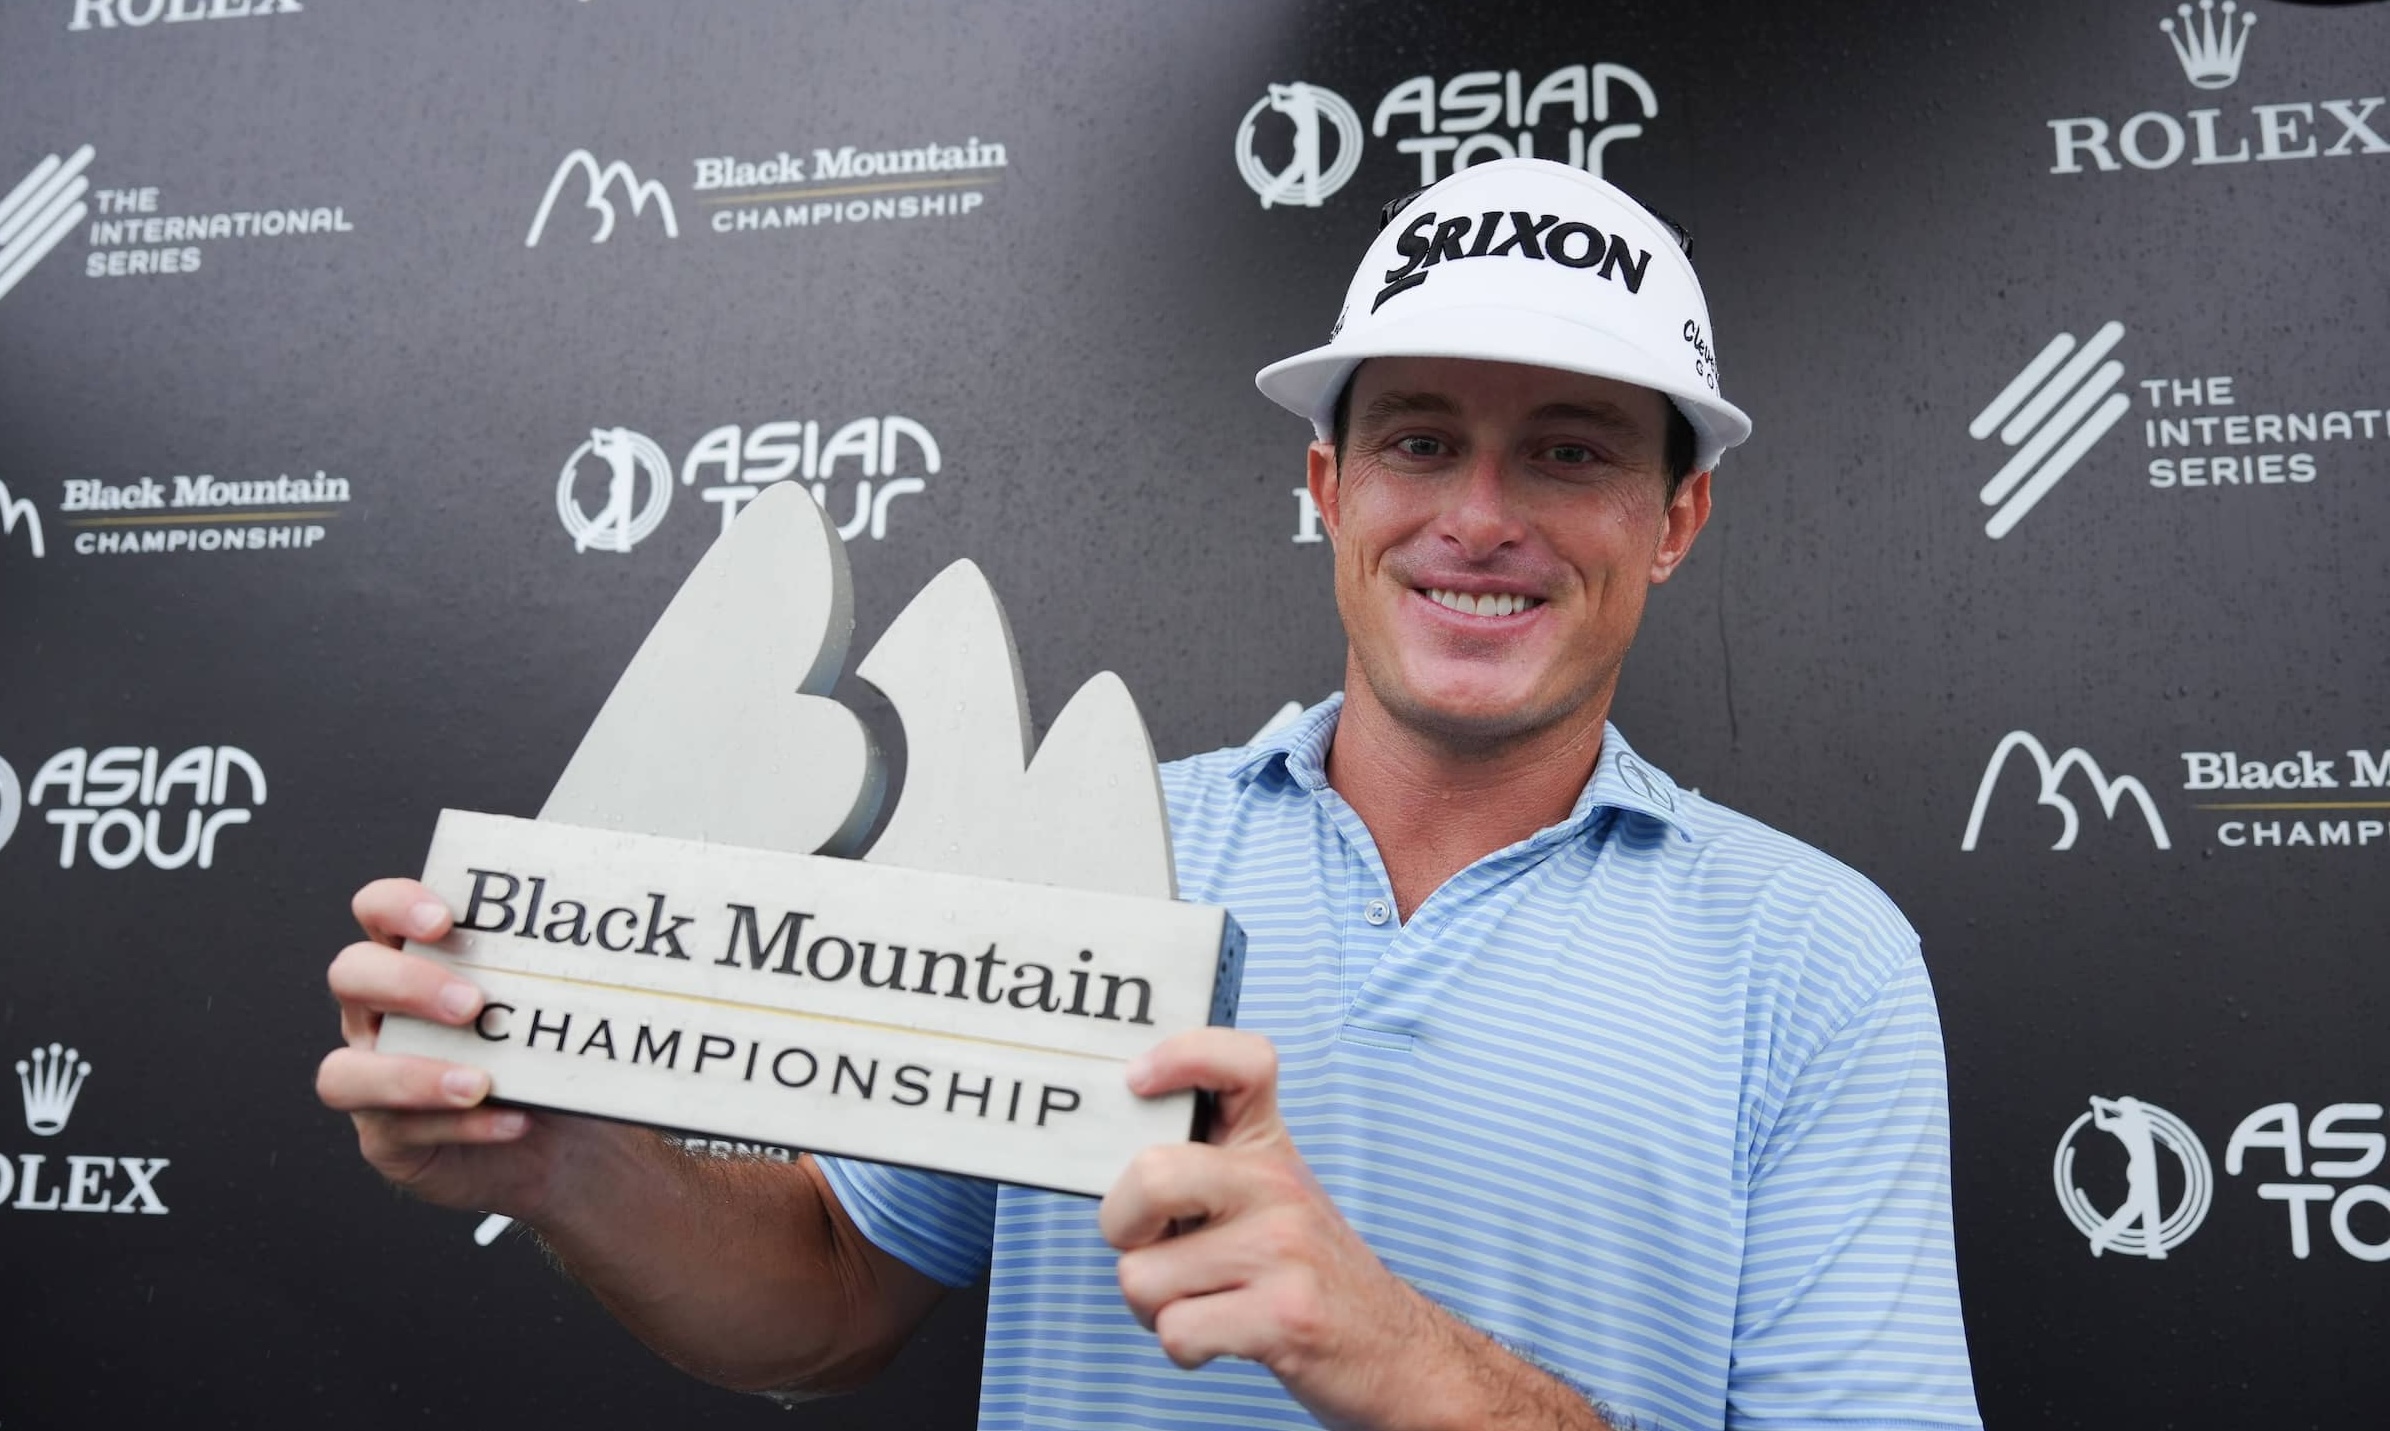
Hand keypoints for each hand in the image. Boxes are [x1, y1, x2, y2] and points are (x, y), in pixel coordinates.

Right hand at [315, 877, 593, 1217]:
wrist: (562, 1141)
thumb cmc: (550, 1058)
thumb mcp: (554, 1007)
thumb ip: (556, 967)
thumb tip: (611, 920)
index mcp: (412, 964)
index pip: (376, 912)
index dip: (395, 906)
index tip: (443, 919)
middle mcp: (379, 1017)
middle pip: (351, 977)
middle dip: (407, 984)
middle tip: (472, 1003)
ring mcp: (374, 1079)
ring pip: (345, 1073)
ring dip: (414, 1075)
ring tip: (481, 1082)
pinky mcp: (387, 1140)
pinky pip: (400, 1132)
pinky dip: (462, 1126)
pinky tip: (513, 1120)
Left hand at [1099, 1030, 1469, 1428]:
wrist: (1392, 1350)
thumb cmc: (1303, 1272)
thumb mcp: (1268, 1198)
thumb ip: (1202, 1170)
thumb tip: (1109, 1166)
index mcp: (1269, 1147)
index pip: (1243, 1061)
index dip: (1182, 1054)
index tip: (1138, 1080)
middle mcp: (1279, 1185)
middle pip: (1151, 1177)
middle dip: (1122, 1227)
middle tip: (1150, 1246)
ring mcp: (1285, 1249)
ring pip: (1144, 1276)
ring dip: (1155, 1306)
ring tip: (1206, 1302)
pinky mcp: (1286, 1316)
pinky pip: (1176, 1331)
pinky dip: (1185, 1348)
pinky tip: (1225, 1336)